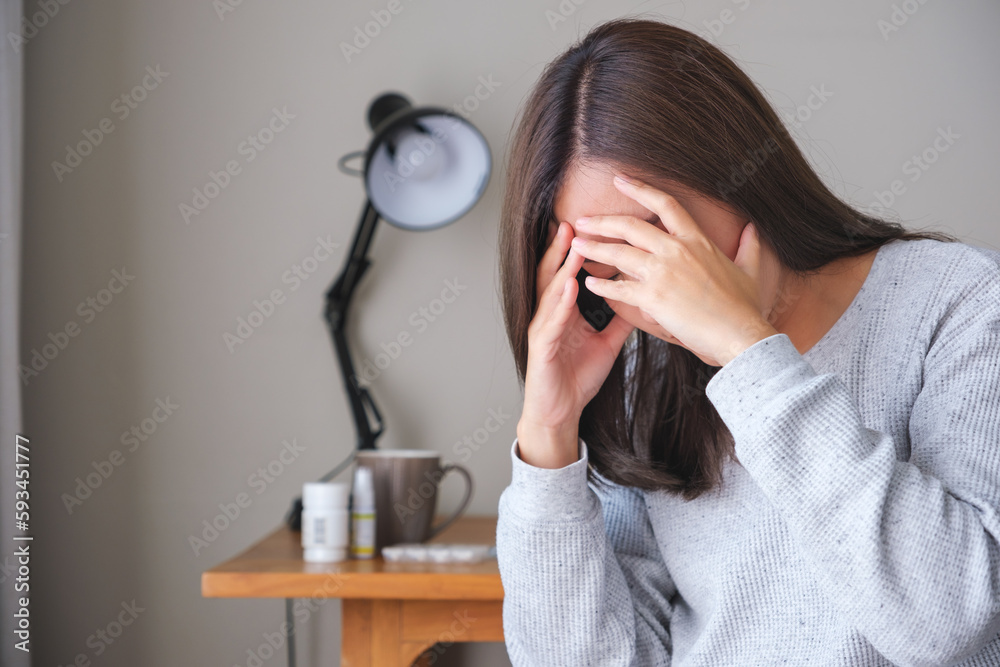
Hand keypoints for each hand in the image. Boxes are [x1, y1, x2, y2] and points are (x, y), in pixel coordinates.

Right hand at [519, 220, 635, 436]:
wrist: (560, 412)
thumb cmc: (577, 378)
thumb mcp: (606, 343)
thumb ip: (619, 319)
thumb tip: (639, 297)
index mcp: (564, 311)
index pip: (569, 272)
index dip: (578, 250)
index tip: (592, 226)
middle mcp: (550, 315)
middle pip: (553, 273)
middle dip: (562, 247)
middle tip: (574, 221)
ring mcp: (543, 329)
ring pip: (551, 291)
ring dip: (562, 266)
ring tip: (575, 244)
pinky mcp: (541, 347)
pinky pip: (551, 320)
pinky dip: (561, 302)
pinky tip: (570, 285)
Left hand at [569, 174, 778, 366]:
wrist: (741, 335)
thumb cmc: (744, 307)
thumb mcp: (749, 270)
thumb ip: (749, 247)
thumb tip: (753, 229)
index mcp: (697, 240)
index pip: (665, 204)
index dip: (640, 189)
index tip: (620, 180)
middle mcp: (677, 250)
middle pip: (631, 226)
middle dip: (603, 221)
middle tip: (582, 220)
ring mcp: (663, 272)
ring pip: (619, 253)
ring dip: (595, 248)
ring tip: (577, 246)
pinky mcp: (653, 297)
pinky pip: (619, 288)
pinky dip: (602, 285)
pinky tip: (589, 283)